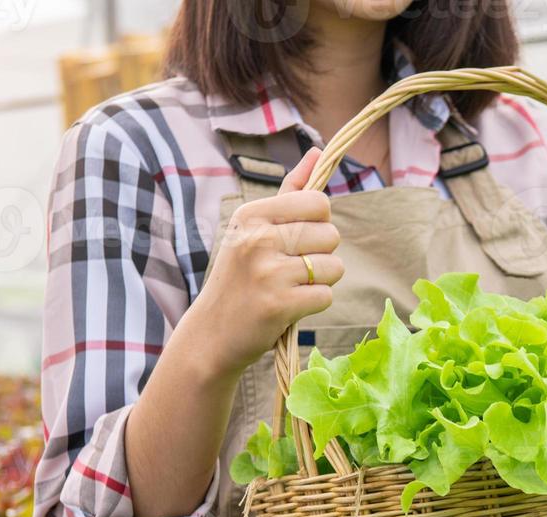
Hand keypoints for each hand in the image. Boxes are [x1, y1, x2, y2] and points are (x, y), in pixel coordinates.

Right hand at [186, 147, 344, 377]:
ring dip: (321, 282)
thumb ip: (290, 192)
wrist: (213, 333)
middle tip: (292, 270)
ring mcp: (268, 272)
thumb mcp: (255, 229)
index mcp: (252, 214)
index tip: (298, 239)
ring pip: (334, 267)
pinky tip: (290, 307)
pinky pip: (326, 296)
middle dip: (322, 255)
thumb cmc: (241, 278)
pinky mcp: (279, 304)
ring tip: (291, 288)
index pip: (318, 203)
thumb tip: (318, 153)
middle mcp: (258, 238)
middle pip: (331, 235)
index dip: (319, 224)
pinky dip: (315, 304)